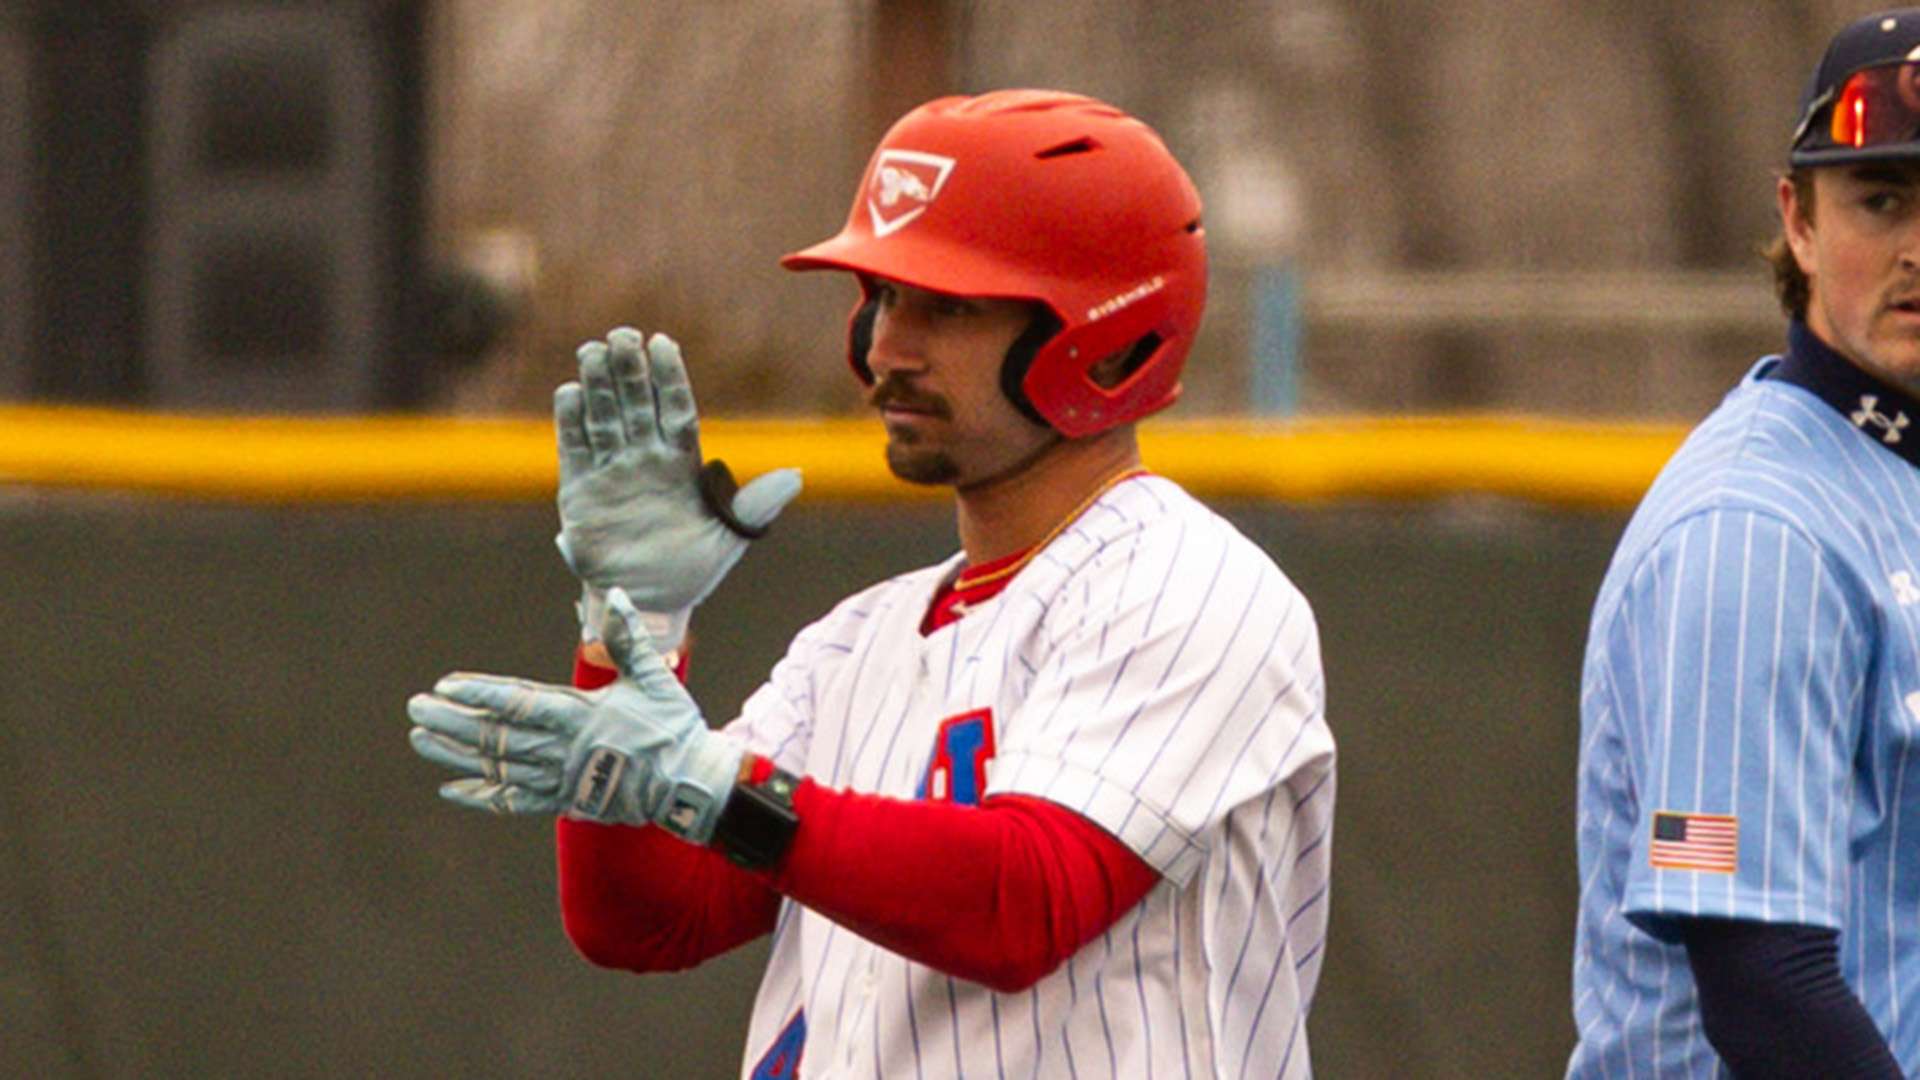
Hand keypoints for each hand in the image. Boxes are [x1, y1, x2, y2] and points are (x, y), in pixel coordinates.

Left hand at [407, 588, 743, 841]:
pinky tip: (451, 790)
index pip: (519, 703)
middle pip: (496, 735)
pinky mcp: (563, 800)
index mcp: (580, 715)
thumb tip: (617, 594)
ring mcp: (559, 778)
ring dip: (455, 753)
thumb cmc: (673, 726)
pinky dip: (482, 796)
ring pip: (497, 766)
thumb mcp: (654, 676)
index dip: (481, 694)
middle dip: (452, 721)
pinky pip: (514, 801)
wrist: (689, 785)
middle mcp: (562, 749)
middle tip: (416, 707)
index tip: (446, 685)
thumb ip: (629, 638)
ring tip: (419, 738)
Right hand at [554, 328, 800, 647]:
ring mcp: (612, 473)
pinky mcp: (580, 493)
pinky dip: (571, 423)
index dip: (669, 377)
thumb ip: (756, 505)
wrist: (651, 603)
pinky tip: (570, 392)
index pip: (675, 410)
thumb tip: (796, 477)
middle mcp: (645, 459)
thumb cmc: (694, 568)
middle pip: (636, 405)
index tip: (663, 343)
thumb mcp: (730, 537)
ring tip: (592, 350)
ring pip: (604, 419)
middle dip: (629, 371)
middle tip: (622, 335)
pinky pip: (575, 451)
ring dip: (598, 386)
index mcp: (682, 463)